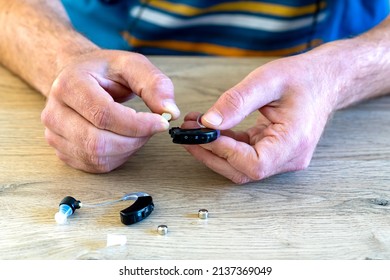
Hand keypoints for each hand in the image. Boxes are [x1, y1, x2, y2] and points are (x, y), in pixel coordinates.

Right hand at [41, 50, 179, 172]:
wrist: (77, 78)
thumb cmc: (104, 72)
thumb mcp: (132, 65)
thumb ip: (154, 84)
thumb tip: (170, 111)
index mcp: (69, 85)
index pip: (104, 115)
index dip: (138, 124)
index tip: (161, 123)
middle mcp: (55, 112)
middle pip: (98, 142)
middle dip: (134, 139)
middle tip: (150, 128)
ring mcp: (55, 135)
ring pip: (97, 157)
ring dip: (127, 149)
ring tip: (137, 132)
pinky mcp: (63, 151)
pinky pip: (95, 165)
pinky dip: (118, 157)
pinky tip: (123, 140)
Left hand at [182, 53, 338, 183]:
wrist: (325, 79)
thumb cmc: (303, 78)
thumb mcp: (267, 81)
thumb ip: (236, 102)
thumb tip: (208, 122)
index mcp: (293, 143)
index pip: (253, 164)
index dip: (222, 151)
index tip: (199, 134)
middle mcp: (289, 157)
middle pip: (242, 171)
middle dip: (211, 154)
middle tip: (187, 136)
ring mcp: (282, 157)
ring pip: (240, 166)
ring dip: (214, 149)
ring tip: (193, 130)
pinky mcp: (274, 151)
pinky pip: (245, 155)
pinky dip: (225, 144)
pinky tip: (210, 129)